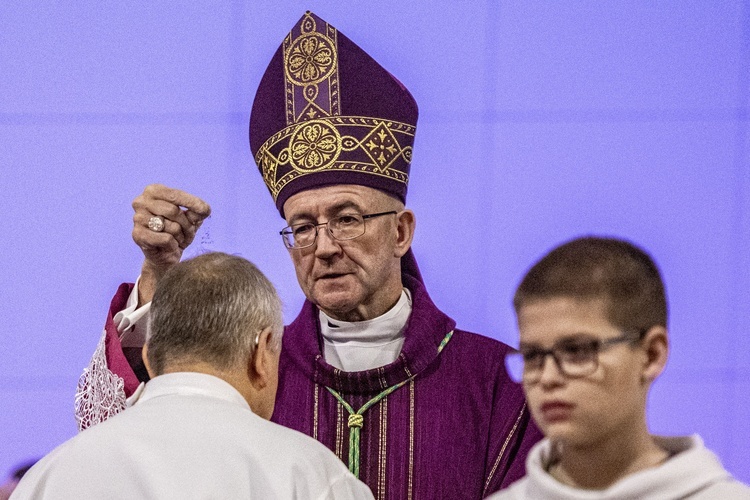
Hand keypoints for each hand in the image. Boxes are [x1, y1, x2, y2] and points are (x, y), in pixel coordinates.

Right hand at [131, 184, 210, 305]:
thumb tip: (203, 209)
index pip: (175, 194)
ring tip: (178, 239)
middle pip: (174, 211)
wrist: (165, 255)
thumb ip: (196, 212)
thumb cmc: (178, 231)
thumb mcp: (191, 219)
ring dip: (181, 236)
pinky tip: (169, 246)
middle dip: (187, 224)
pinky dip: (173, 244)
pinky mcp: (137, 235)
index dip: (193, 203)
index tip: (206, 210)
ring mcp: (137, 218)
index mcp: (153, 191)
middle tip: (189, 232)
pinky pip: (166, 239)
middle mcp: (141, 202)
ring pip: (172, 227)